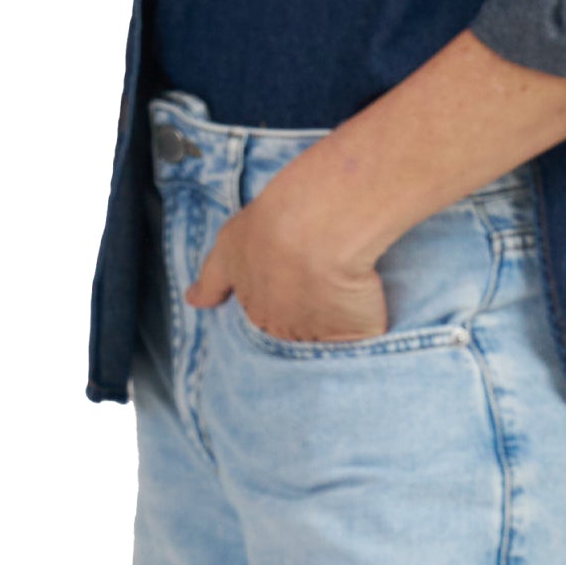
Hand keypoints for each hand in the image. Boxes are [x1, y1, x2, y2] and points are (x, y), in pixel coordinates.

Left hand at [184, 186, 389, 343]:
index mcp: (257, 309)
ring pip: (332, 336)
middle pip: (299, 330)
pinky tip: (373, 307)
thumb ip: (212, 278)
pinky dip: (371, 325)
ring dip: (338, 321)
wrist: (315, 227)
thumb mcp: (228, 246)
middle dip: (308, 314)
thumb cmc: (269, 228)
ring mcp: (324, 335)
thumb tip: (192, 301)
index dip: (282, 295)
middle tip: (321, 281)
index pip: (269, 314)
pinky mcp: (360, 332)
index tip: (293, 281)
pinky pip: (367, 337)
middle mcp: (287, 328)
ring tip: (350, 290)